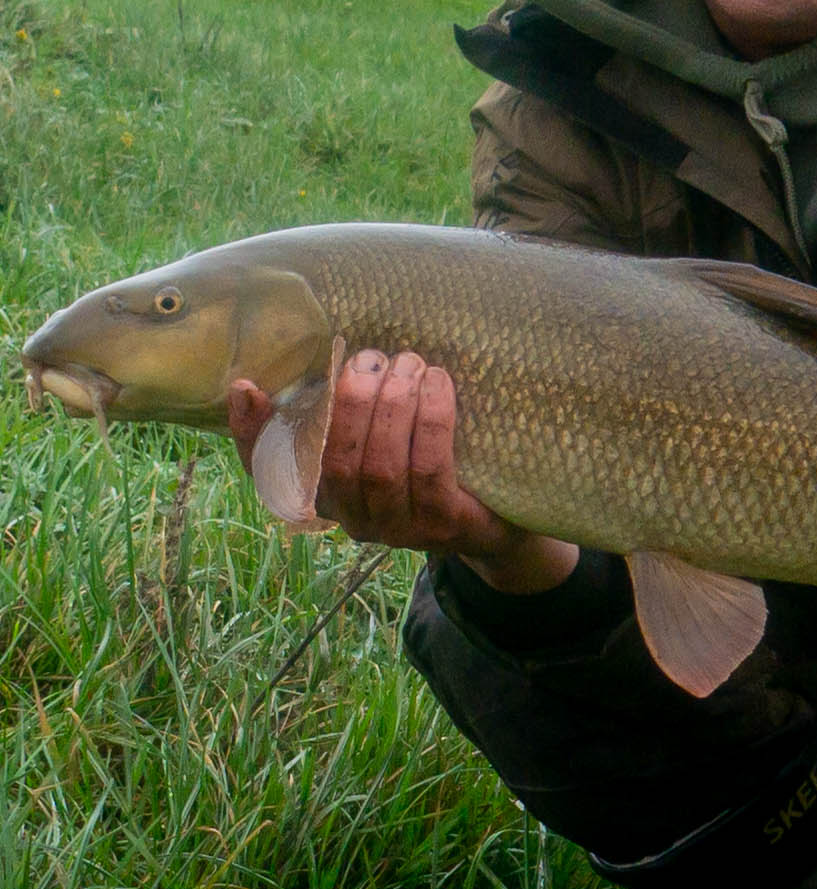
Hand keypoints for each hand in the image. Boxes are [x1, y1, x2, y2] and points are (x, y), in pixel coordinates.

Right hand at [226, 349, 578, 592]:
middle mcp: (353, 519)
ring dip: (393, 405)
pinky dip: (430, 420)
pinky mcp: (441, 525)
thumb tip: (319, 359)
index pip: (270, 473)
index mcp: (326, 495)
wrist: (498, 516)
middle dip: (352, 401)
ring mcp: (398, 530)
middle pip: (335, 461)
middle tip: (375, 358)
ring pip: (380, 466)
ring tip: (411, 364)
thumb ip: (351, 405)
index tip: (246, 385)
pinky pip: (428, 469)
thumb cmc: (430, 460)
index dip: (250, 433)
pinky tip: (437, 384)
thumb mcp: (386, 432)